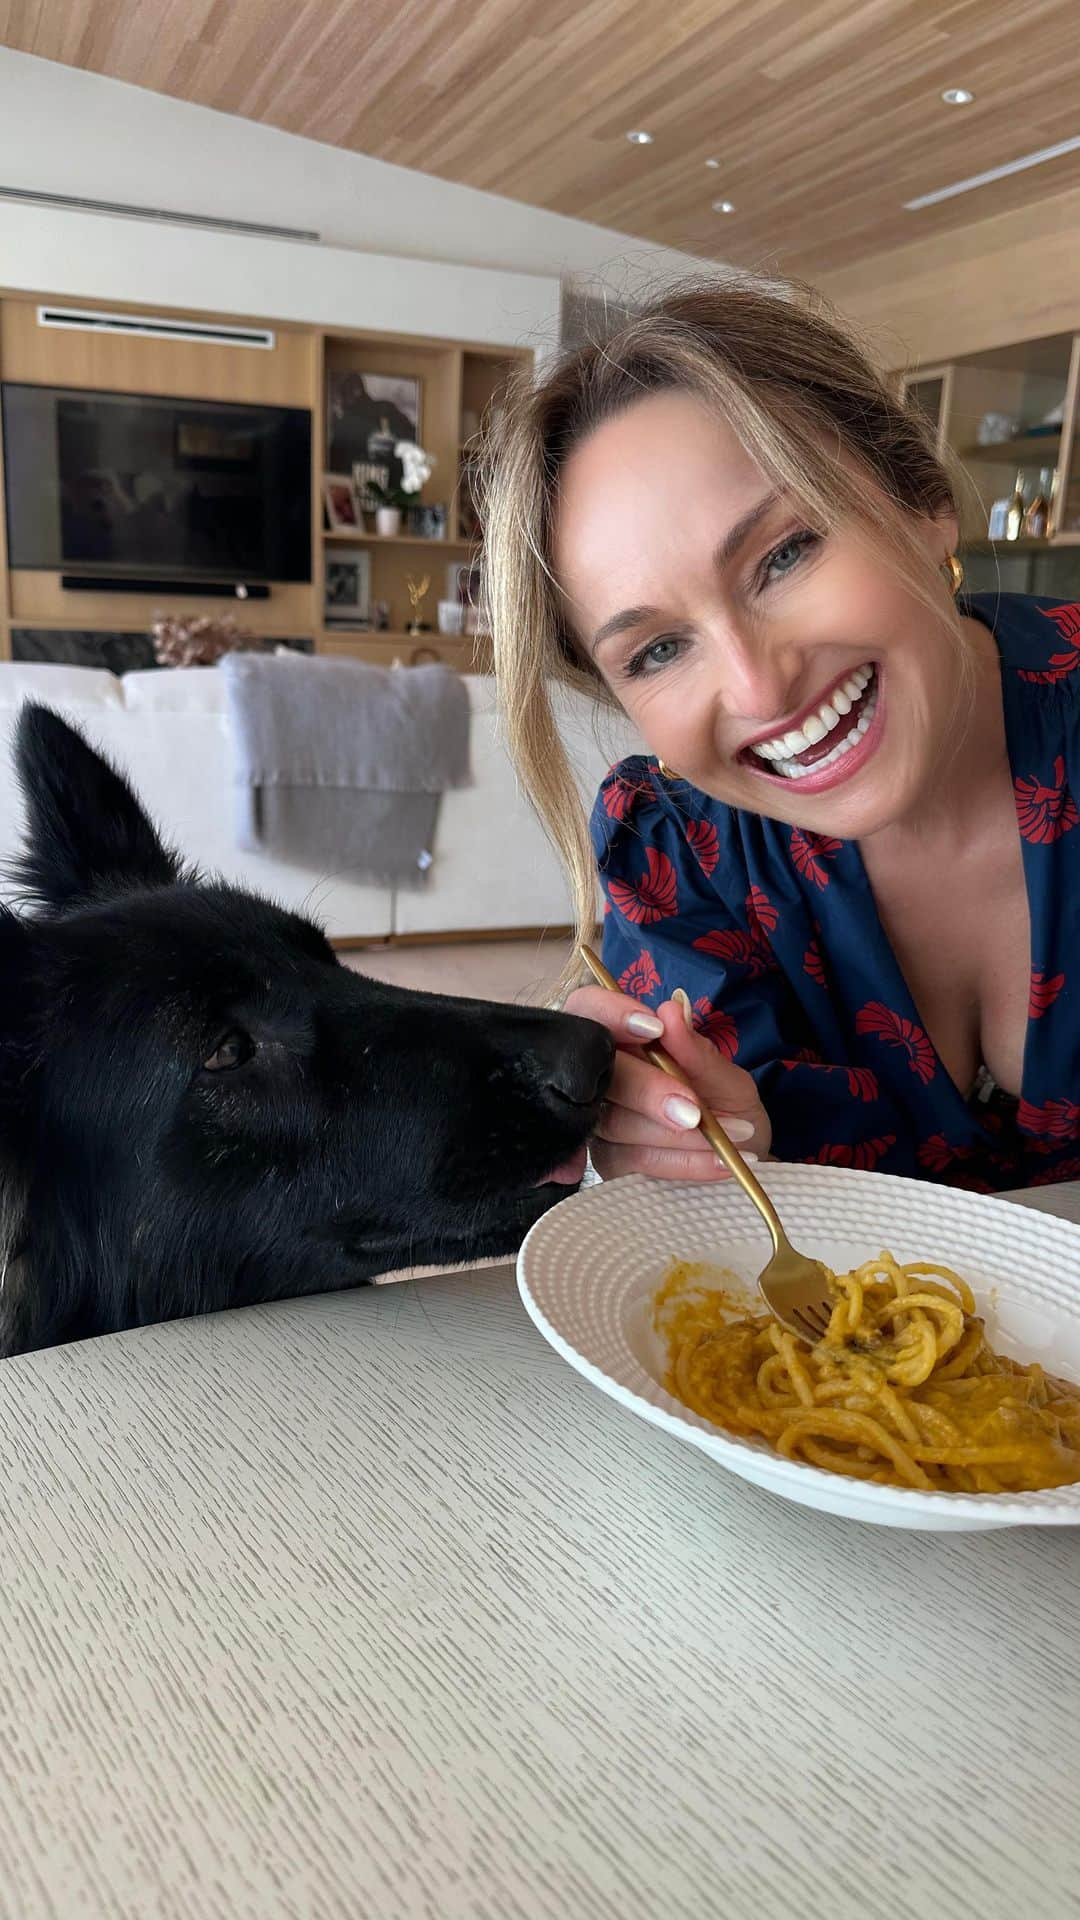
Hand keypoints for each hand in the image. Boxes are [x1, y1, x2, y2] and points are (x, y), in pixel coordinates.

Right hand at [563, 984, 771, 1181]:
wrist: (743, 1160)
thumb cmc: (729, 1108)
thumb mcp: (728, 1079)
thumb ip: (698, 1052)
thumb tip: (671, 1010)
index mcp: (626, 1041)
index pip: (588, 1009)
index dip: (610, 1013)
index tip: (654, 1028)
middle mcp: (602, 1078)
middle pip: (597, 1072)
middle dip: (648, 1089)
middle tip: (695, 1110)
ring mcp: (600, 1122)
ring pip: (620, 1122)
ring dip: (682, 1134)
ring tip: (732, 1135)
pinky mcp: (609, 1164)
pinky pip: (637, 1159)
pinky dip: (684, 1162)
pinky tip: (719, 1163)